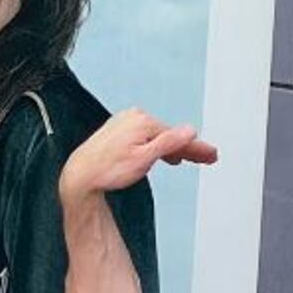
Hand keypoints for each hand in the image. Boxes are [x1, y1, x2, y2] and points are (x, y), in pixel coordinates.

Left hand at [58, 108, 217, 201]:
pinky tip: (160, 153)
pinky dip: (156, 145)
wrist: (80, 175)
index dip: (196, 147)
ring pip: (156, 135)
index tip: (211, 155)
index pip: (177, 135)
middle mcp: (133, 117)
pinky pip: (145, 136)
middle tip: (206, 157)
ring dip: (172, 147)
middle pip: (168, 133)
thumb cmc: (107, 170)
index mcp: (143, 121)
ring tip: (185, 159)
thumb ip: (169, 143)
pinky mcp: (118, 130)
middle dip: (187, 147)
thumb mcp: (144, 159)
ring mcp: (125, 122)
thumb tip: (190, 130)